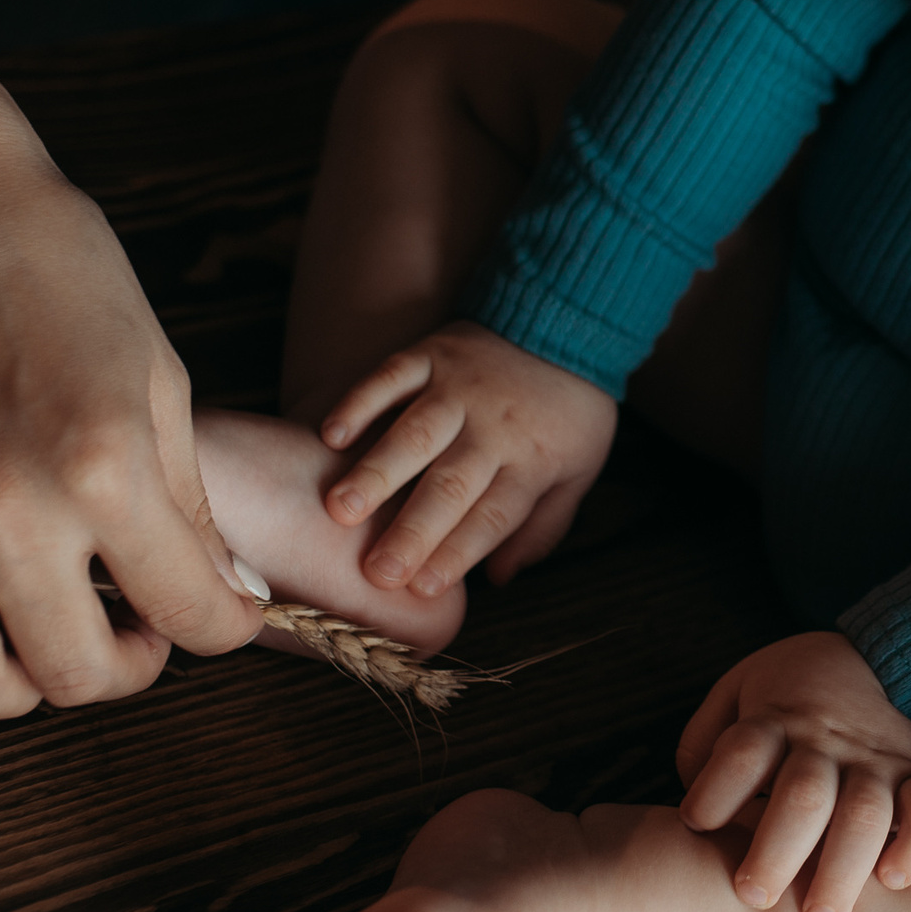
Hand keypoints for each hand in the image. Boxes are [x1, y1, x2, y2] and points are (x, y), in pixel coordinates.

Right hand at [0, 162, 265, 717]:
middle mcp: (5, 510)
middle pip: (71, 675)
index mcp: (104, 470)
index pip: (190, 616)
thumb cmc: (66, 283)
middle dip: (125, 669)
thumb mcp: (161, 384)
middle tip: (136, 629)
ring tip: (46, 634)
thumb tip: (227, 595)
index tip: (219, 612)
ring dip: (14, 685)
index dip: (224, 628)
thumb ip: (191, 506)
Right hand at [319, 321, 617, 596]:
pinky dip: (361, 401)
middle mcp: (495, 428)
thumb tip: (499, 579)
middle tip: (376, 570)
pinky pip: (393, 376)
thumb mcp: (578, 473)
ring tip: (340, 510)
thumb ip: (541, 527)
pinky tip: (331, 435)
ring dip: (377, 472)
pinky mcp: (434, 353)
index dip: (459, 553)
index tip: (421, 588)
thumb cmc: (567, 415)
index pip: (493, 516)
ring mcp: (461, 388)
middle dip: (413, 530)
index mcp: (532, 463)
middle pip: (451, 485)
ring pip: (416, 433)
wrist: (568, 322)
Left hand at [674, 631, 910, 911]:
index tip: (695, 824)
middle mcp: (825, 739)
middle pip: (803, 793)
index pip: (743, 752)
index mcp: (774, 718)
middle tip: (753, 896)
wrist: (867, 658)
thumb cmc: (783, 697)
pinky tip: (892, 879)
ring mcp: (875, 757)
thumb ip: (703, 747)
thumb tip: (696, 818)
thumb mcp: (733, 696)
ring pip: (865, 812)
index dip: (716, 790)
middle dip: (777, 850)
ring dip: (841, 868)